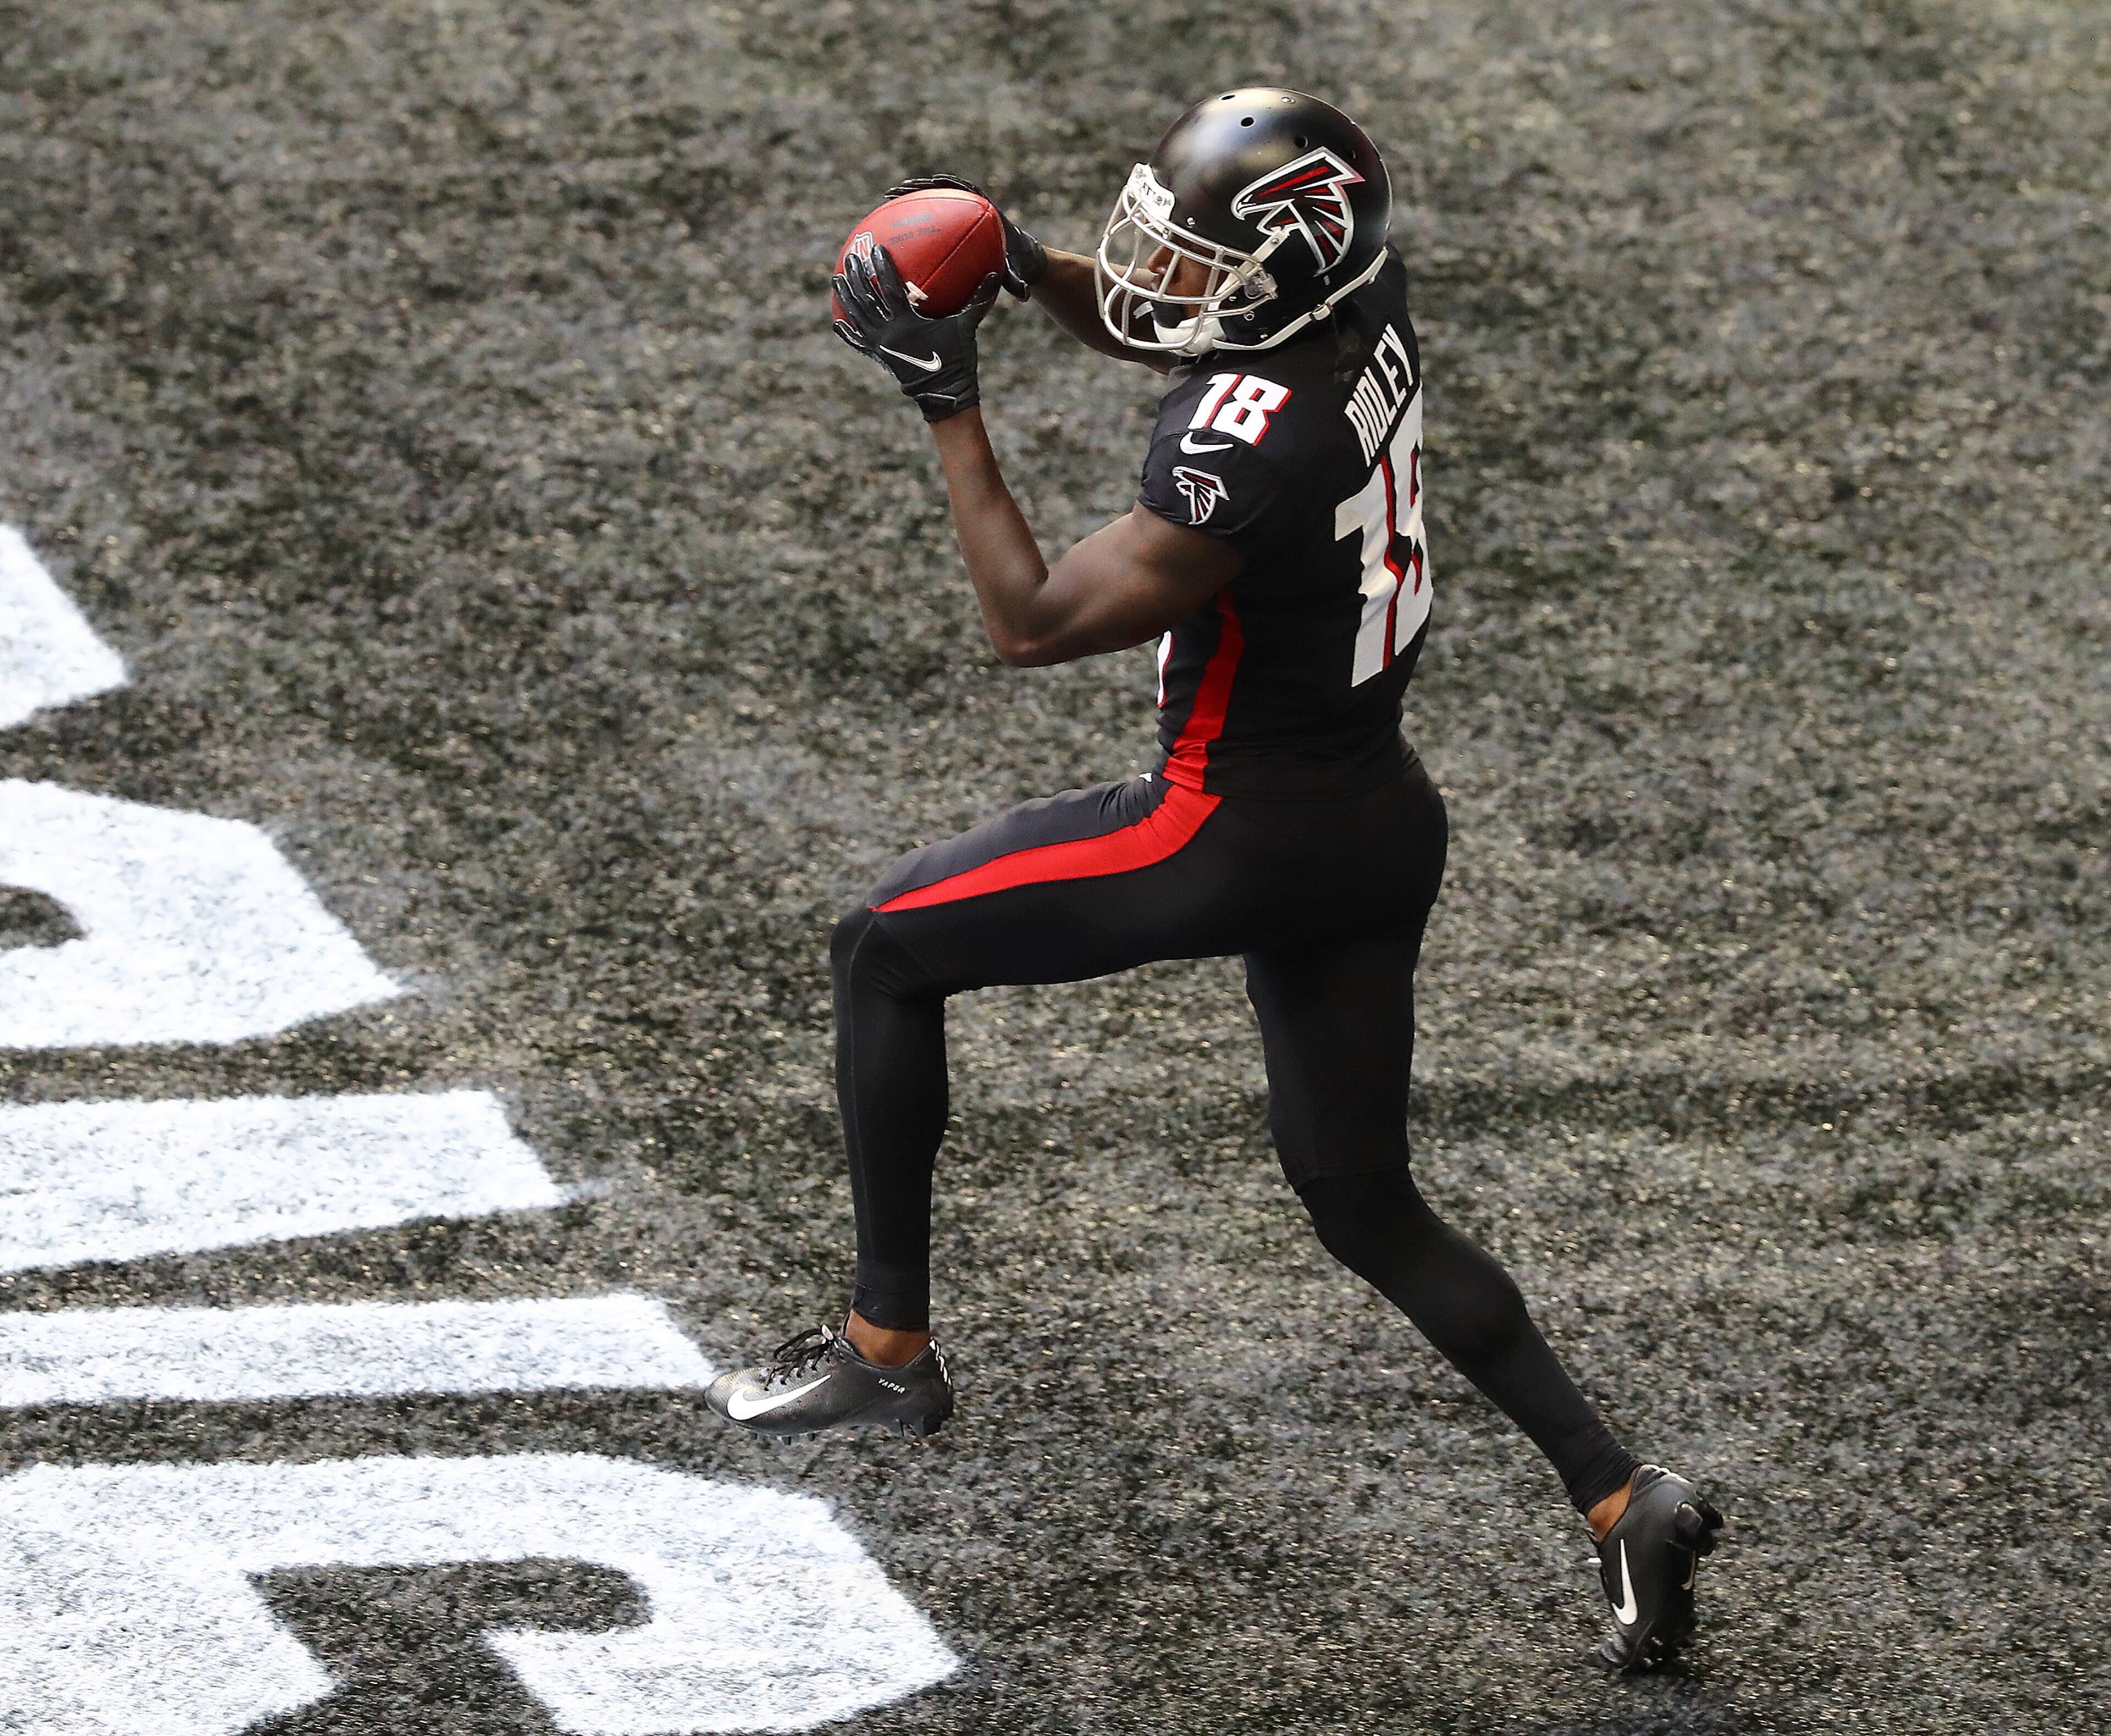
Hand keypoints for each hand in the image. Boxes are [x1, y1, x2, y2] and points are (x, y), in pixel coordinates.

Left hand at [832, 244, 1000, 422]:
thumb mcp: (966, 327)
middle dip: (857, 277)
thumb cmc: (957, 360)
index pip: (890, 289)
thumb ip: (977, 300)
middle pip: (866, 300)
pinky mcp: (880, 358)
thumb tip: (994, 274)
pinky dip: (848, 333)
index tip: (876, 248)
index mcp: (907, 323)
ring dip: (845, 297)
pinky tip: (837, 322)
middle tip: (850, 257)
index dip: (882, 268)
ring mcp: (881, 347)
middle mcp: (888, 333)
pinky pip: (859, 343)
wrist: (945, 397)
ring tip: (836, 279)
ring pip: (857, 318)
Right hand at [885, 173, 1047, 299]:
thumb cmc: (1016, 263)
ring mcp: (956, 216)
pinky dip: (912, 219)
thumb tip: (1024, 296)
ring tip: (887, 201)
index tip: (934, 182)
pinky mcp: (949, 224)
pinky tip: (893, 227)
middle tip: (899, 190)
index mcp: (984, 212)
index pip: (965, 190)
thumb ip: (1017, 281)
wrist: (1016, 260)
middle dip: (919, 188)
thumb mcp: (1015, 273)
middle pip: (940, 191)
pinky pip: (927, 219)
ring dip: (908, 199)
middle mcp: (968, 209)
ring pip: (929, 202)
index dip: (949, 185)